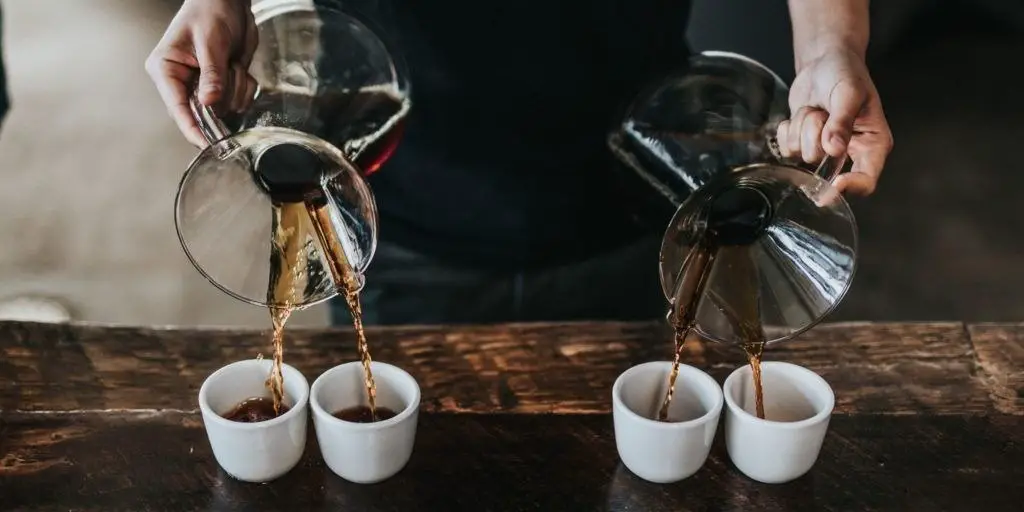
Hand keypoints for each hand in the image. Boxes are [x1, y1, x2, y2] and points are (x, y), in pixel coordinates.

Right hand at [145, 0, 257, 146]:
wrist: (229, 1)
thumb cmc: (210, 11)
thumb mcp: (211, 42)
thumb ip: (212, 74)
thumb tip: (210, 103)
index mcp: (166, 69)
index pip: (176, 107)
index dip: (192, 128)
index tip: (205, 144)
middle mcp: (181, 81)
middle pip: (201, 114)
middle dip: (222, 98)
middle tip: (229, 73)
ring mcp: (202, 85)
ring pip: (224, 108)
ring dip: (236, 89)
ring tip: (232, 63)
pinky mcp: (221, 85)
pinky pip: (238, 100)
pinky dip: (244, 87)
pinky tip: (239, 67)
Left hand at [775, 46, 892, 195]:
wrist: (823, 61)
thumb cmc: (845, 73)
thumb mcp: (848, 93)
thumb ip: (841, 121)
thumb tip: (834, 149)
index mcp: (873, 144)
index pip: (867, 181)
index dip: (850, 188)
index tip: (832, 185)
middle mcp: (850, 152)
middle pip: (825, 168)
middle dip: (816, 137)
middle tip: (823, 112)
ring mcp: (824, 150)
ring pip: (803, 155)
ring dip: (803, 127)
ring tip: (816, 108)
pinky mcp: (804, 144)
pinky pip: (786, 149)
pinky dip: (789, 128)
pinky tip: (802, 113)